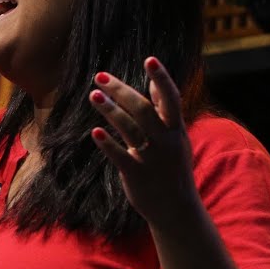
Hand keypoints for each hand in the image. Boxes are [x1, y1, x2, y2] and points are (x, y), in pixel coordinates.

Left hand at [87, 57, 197, 225]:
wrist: (176, 209)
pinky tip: (95, 132)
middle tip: (99, 76)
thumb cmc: (171, 167)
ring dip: (111, 110)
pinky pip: (121, 156)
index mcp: (175, 129)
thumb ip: (164, 112)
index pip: (171, 98)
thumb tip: (155, 85)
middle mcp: (165, 141)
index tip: (150, 59)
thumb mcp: (175, 138)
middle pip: (143, 109)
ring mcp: (151, 158)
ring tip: (93, 95)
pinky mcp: (137, 174)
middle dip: (121, 90)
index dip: (161, 78)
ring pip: (130, 129)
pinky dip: (109, 144)